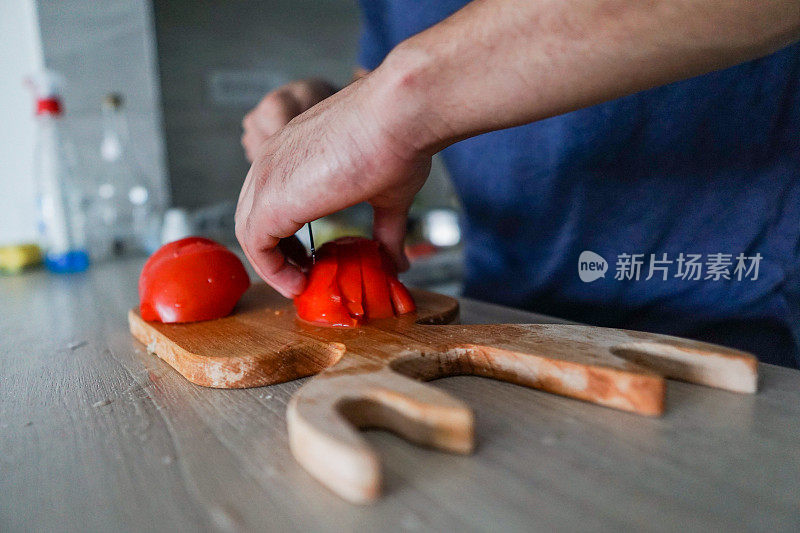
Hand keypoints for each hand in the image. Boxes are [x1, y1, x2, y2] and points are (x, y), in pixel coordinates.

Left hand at [235, 70, 433, 297]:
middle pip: (252, 215)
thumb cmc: (400, 141)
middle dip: (276, 252)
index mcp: (293, 150)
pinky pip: (255, 247)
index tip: (312, 256)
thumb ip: (387, 231)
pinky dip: (272, 271)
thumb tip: (399, 264)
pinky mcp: (271, 200)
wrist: (400, 113)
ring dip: (272, 266)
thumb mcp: (391, 194)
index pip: (269, 196)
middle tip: (305, 274)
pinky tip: (300, 282)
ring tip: (302, 284)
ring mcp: (267, 176)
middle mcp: (272, 159)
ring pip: (248, 232)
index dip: (286, 233)